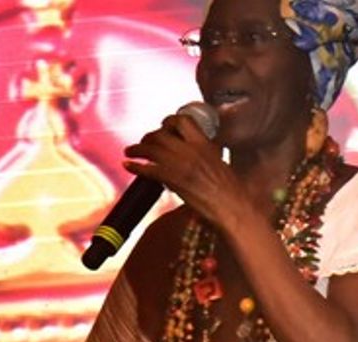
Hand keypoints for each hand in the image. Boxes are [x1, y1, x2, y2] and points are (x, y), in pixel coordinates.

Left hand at [124, 113, 247, 225]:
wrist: (230, 204)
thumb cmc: (228, 187)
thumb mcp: (219, 159)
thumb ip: (206, 151)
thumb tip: (198, 149)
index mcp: (204, 143)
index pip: (182, 120)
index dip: (169, 121)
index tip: (163, 126)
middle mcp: (191, 149)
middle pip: (161, 133)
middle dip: (149, 136)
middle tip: (144, 141)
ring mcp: (180, 163)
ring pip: (151, 148)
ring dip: (136, 148)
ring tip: (129, 151)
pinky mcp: (172, 179)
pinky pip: (147, 168)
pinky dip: (134, 166)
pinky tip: (127, 165)